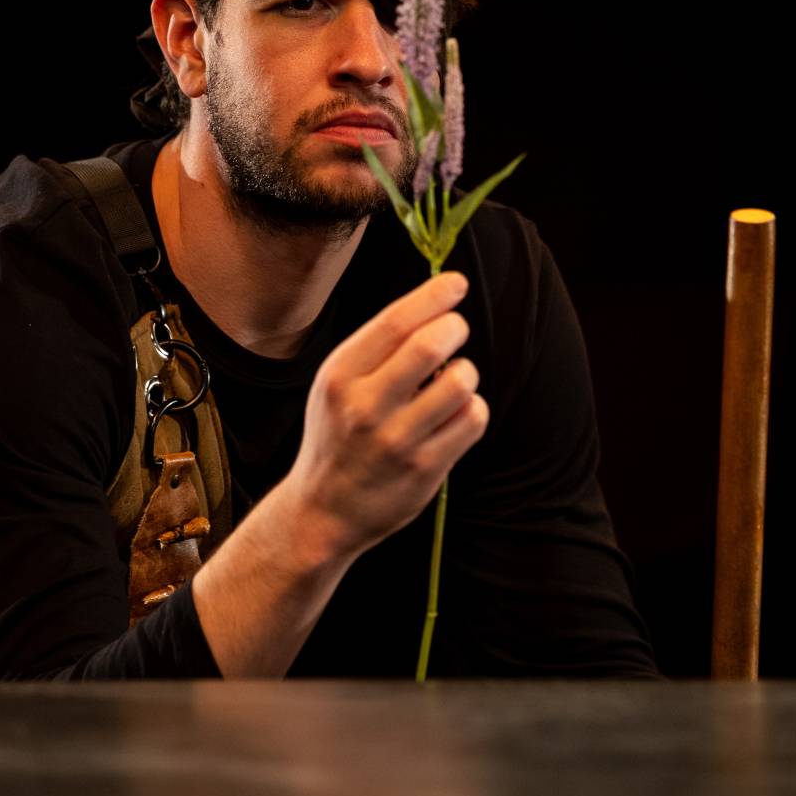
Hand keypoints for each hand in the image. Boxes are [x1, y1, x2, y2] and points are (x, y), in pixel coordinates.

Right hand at [283, 271, 487, 561]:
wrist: (323, 511)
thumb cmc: (338, 433)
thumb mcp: (337, 384)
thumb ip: (377, 347)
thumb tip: (435, 302)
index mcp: (340, 377)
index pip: (395, 322)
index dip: (433, 296)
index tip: (456, 284)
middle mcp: (365, 407)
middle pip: (431, 346)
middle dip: (454, 328)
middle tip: (455, 331)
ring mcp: (397, 441)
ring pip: (459, 382)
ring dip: (466, 372)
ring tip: (453, 380)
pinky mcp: (425, 470)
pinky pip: (473, 419)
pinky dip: (473, 408)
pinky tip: (455, 414)